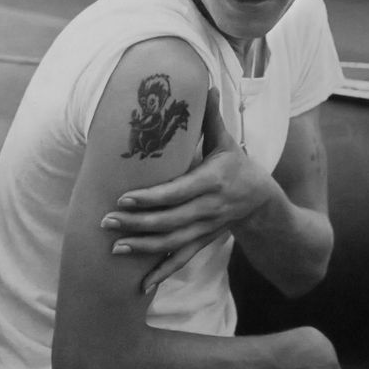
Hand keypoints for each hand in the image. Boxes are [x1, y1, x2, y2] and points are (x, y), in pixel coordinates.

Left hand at [101, 87, 271, 291]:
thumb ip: (212, 117)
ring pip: (172, 243)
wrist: (262, 203)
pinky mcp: (204, 242)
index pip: (178, 192)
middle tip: (106, 221)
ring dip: (143, 248)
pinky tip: (141, 286)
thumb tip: (204, 83)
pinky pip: (182, 260)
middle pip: (170, 220)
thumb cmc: (238, 166)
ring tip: (114, 248)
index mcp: (213, 181)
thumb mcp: (227, 142)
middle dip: (137, 223)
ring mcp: (207, 229)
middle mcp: (210, 209)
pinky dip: (162, 273)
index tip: (124, 197)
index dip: (151, 197)